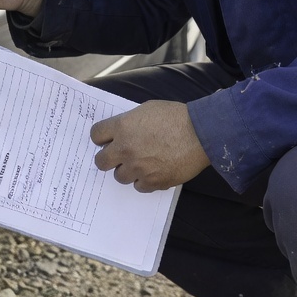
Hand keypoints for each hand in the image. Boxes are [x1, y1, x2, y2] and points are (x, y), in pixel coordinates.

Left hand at [91, 101, 209, 191]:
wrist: (200, 133)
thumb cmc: (176, 117)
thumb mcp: (147, 109)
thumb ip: (129, 122)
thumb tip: (121, 132)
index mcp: (122, 127)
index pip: (95, 135)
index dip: (101, 138)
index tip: (107, 140)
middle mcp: (125, 149)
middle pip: (101, 161)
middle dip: (108, 158)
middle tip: (118, 156)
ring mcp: (138, 167)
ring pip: (119, 177)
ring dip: (127, 171)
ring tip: (141, 163)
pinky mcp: (152, 181)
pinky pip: (139, 187)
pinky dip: (144, 180)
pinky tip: (153, 171)